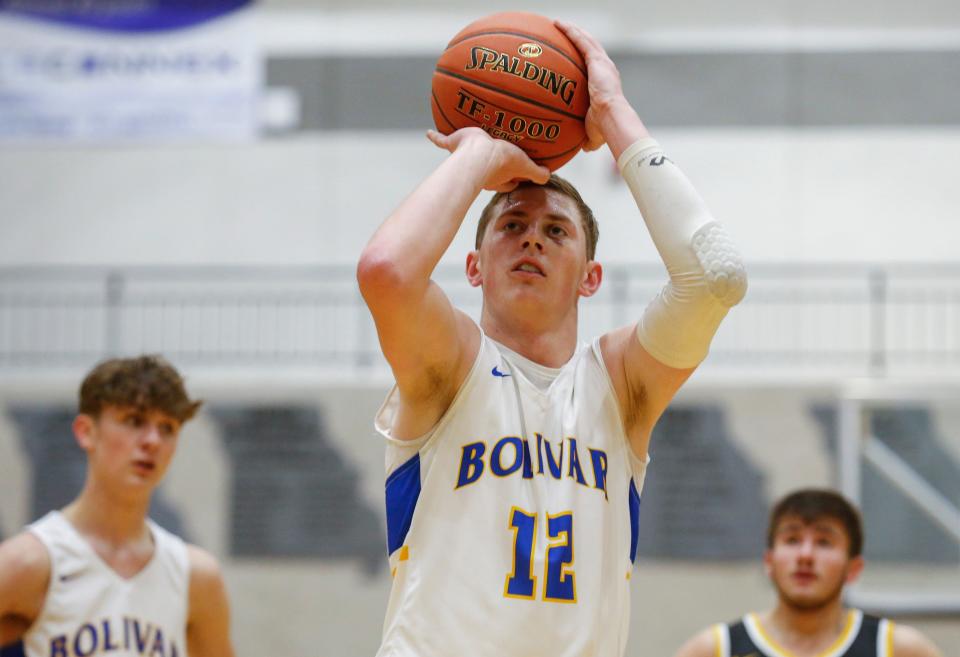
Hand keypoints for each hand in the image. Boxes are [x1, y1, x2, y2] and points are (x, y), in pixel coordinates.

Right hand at [427, 127, 550, 191]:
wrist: (477, 154)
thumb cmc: (500, 160)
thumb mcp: (524, 165)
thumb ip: (536, 173)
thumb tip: (548, 176)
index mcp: (498, 175)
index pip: (508, 181)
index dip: (514, 180)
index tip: (517, 177)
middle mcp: (481, 170)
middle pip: (487, 170)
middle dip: (491, 166)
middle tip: (495, 156)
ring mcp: (464, 158)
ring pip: (463, 156)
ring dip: (462, 151)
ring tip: (464, 140)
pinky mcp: (453, 145)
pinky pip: (441, 141)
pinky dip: (435, 137)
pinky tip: (429, 133)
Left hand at [555, 20, 626, 151]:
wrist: (611, 119)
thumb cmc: (604, 129)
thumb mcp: (594, 133)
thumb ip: (589, 138)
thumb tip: (583, 148)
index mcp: (606, 82)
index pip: (594, 66)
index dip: (586, 58)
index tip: (574, 55)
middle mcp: (605, 69)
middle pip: (591, 48)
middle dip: (578, 38)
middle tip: (564, 33)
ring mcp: (602, 63)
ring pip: (586, 40)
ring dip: (573, 30)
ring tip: (558, 24)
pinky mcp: (597, 60)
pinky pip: (581, 41)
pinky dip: (570, 31)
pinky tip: (558, 24)